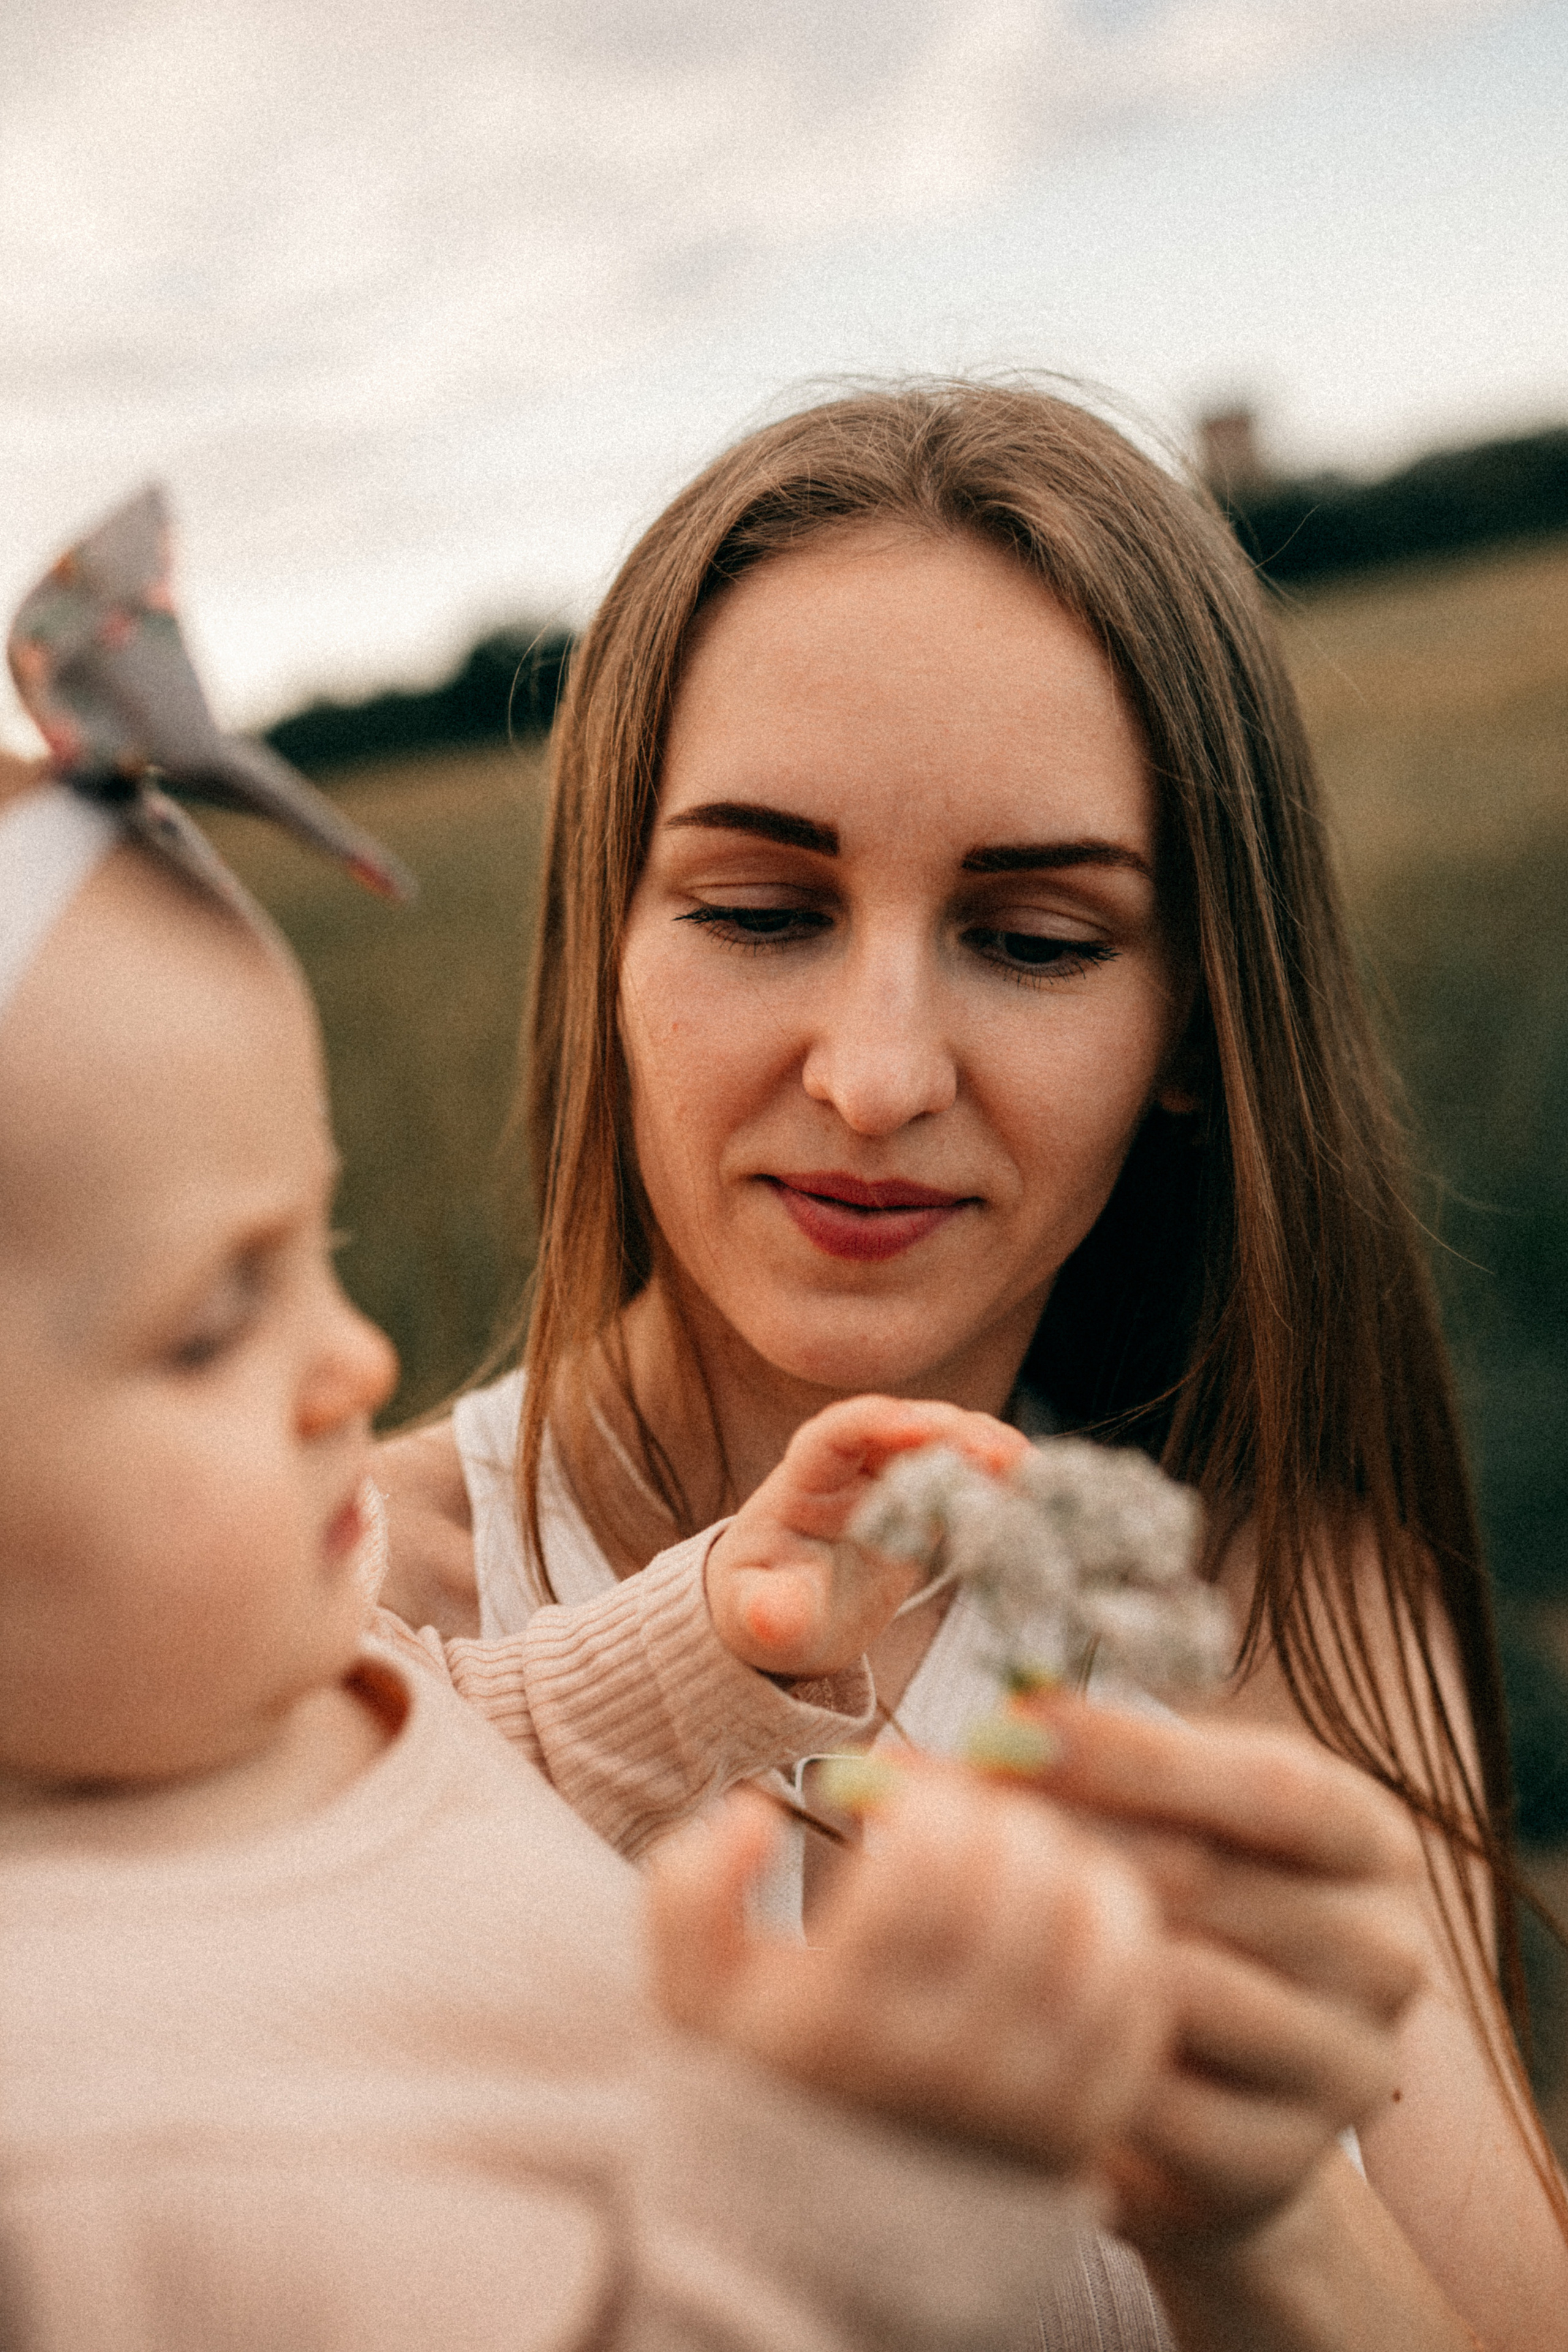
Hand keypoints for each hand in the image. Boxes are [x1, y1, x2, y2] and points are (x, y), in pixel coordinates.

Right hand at [645, 1763, 1167, 2171]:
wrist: (816, 2251)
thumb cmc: (756, 2091)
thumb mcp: (687, 2000)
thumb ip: (689, 1890)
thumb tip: (757, 1812)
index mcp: (838, 2017)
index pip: (927, 1856)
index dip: (924, 1795)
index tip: (901, 1792)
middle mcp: (940, 2062)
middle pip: (1018, 1876)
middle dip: (993, 1811)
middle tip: (965, 1811)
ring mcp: (1024, 2100)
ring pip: (1093, 1925)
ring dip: (1063, 1857)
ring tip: (1018, 1853)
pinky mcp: (1084, 2126)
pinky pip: (1135, 1996)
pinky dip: (1118, 1932)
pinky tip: (1069, 1912)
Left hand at [704, 1395, 1026, 1677]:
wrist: (787, 1621)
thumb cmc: (764, 1610)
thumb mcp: (758, 1619)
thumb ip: (768, 1614)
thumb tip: (771, 1617)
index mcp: (802, 1482)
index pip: (837, 1432)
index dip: (879, 1422)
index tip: (923, 1428)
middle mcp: (849, 1467)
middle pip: (901, 1426)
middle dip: (951, 1431)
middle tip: (1004, 1454)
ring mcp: (889, 1480)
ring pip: (940, 1441)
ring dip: (985, 1446)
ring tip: (1032, 1468)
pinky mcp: (922, 1502)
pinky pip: (962, 1474)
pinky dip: (998, 1476)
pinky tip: (1036, 1488)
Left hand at [1009, 1694, 1426, 2261]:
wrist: (1215, 2110)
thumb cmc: (1182, 1922)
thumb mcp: (1172, 1825)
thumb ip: (1105, 1770)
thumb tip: (996, 1728)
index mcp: (1373, 1845)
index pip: (1275, 1784)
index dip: (1140, 1751)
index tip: (1018, 1721)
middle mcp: (1385, 1954)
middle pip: (1211, 1876)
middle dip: (1065, 1834)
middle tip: (951, 1808)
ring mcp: (1344, 2067)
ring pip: (1182, 1986)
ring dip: (1058, 1941)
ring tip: (964, 1904)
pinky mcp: (1280, 2162)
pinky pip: (1156, 2096)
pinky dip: (1072, 2048)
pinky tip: (1005, 2013)